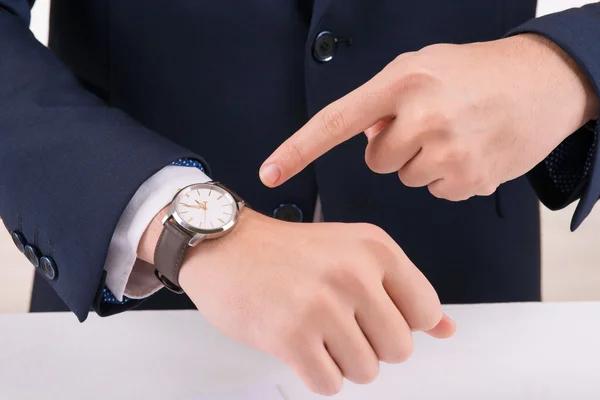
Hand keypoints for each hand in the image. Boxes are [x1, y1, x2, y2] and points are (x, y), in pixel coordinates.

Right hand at [177, 209, 454, 394]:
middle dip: (371, 345)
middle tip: (339, 323)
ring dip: (342, 361)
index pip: (426, 311)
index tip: (373, 315)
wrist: (225, 247)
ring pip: (366, 372)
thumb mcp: (353, 253)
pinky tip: (300, 345)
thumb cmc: (288, 252)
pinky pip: (329, 385)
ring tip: (316, 331)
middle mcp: (354, 274)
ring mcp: (322, 306)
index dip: (400, 323)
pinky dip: (317, 374)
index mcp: (375, 249)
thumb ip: (404, 291)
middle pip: (399, 350)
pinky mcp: (291, 336)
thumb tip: (447, 329)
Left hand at [259, 34, 597, 200]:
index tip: (270, 172)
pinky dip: (450, 176)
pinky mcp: (470, 178)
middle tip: (429, 124)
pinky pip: (438, 190)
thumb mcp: (423, 67)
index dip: (298, 150)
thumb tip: (364, 136)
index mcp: (401, 82)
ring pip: (408, 177)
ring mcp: (448, 150)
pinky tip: (471, 150)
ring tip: (456, 133)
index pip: (335, 123)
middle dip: (395, 148)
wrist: (542, 82)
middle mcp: (422, 116)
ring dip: (425, 161)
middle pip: (377, 161)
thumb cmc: (476, 72)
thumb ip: (384, 99)